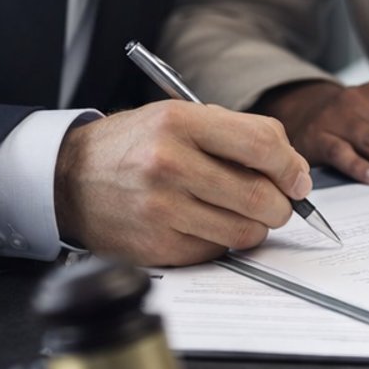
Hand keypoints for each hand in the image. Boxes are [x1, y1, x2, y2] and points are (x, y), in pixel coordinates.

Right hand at [53, 101, 311, 266]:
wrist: (70, 178)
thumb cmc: (135, 145)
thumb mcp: (180, 117)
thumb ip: (238, 135)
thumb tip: (294, 173)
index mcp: (180, 122)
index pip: (263, 144)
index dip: (292, 167)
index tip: (298, 180)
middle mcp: (169, 164)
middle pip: (261, 196)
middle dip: (281, 205)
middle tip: (276, 203)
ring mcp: (161, 209)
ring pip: (245, 232)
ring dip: (254, 227)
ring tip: (237, 212)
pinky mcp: (157, 246)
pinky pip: (216, 251)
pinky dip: (220, 241)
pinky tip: (202, 224)